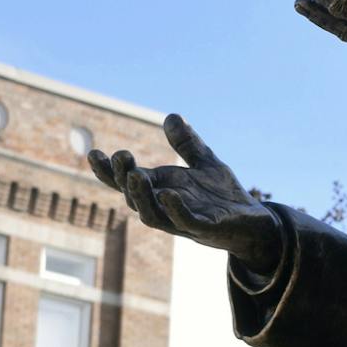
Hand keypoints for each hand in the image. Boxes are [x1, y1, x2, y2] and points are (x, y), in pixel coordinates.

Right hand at [87, 115, 281, 274]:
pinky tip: (169, 194)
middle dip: (123, 177)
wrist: (254, 223)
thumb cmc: (223, 196)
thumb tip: (171, 116)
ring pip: (152, 215)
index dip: (108, 171)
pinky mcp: (205, 229)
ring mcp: (183, 221)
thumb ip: (187, 144)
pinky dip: (175, 209)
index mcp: (161, 189)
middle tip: (120, 156)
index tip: (92, 153)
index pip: (127, 181)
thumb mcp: (205, 163)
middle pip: (134, 196)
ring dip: (141, 196)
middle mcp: (166, 206)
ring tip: (135, 175)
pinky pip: (185, 222)